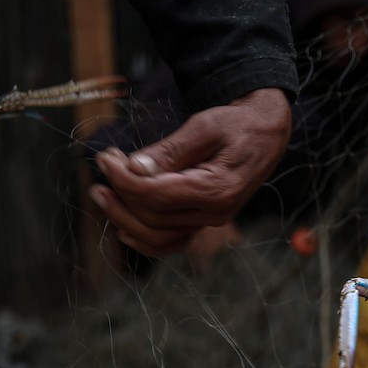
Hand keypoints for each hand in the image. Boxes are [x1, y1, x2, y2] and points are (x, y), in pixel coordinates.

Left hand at [89, 87, 290, 256]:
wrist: (265, 133)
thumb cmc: (236, 124)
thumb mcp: (204, 126)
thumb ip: (171, 150)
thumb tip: (134, 168)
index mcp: (218, 189)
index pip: (157, 195)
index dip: (123, 180)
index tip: (105, 159)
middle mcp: (216, 213)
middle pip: (153, 218)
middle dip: (120, 195)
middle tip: (103, 166)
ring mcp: (211, 221)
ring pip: (158, 236)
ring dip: (125, 220)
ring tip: (102, 195)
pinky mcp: (205, 222)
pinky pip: (171, 242)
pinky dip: (145, 241)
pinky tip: (122, 229)